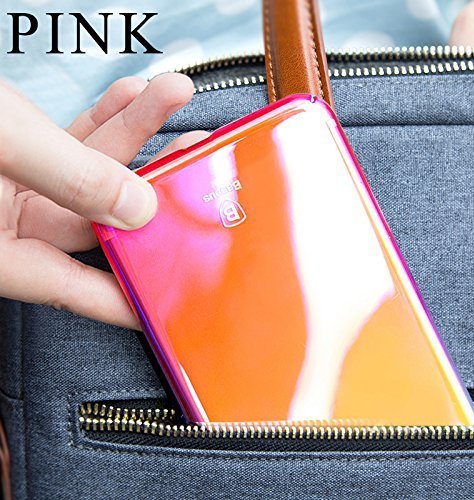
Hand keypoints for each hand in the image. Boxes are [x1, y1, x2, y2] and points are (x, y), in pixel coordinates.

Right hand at [0, 74, 208, 328]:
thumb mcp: (0, 146)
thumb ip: (69, 177)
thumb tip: (137, 207)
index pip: (76, 288)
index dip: (126, 299)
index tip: (170, 305)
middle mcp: (10, 225)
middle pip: (100, 216)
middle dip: (151, 182)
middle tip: (195, 163)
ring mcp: (17, 189)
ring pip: (92, 171)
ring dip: (134, 133)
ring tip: (173, 99)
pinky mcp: (21, 156)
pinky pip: (72, 143)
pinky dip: (102, 118)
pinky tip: (133, 96)